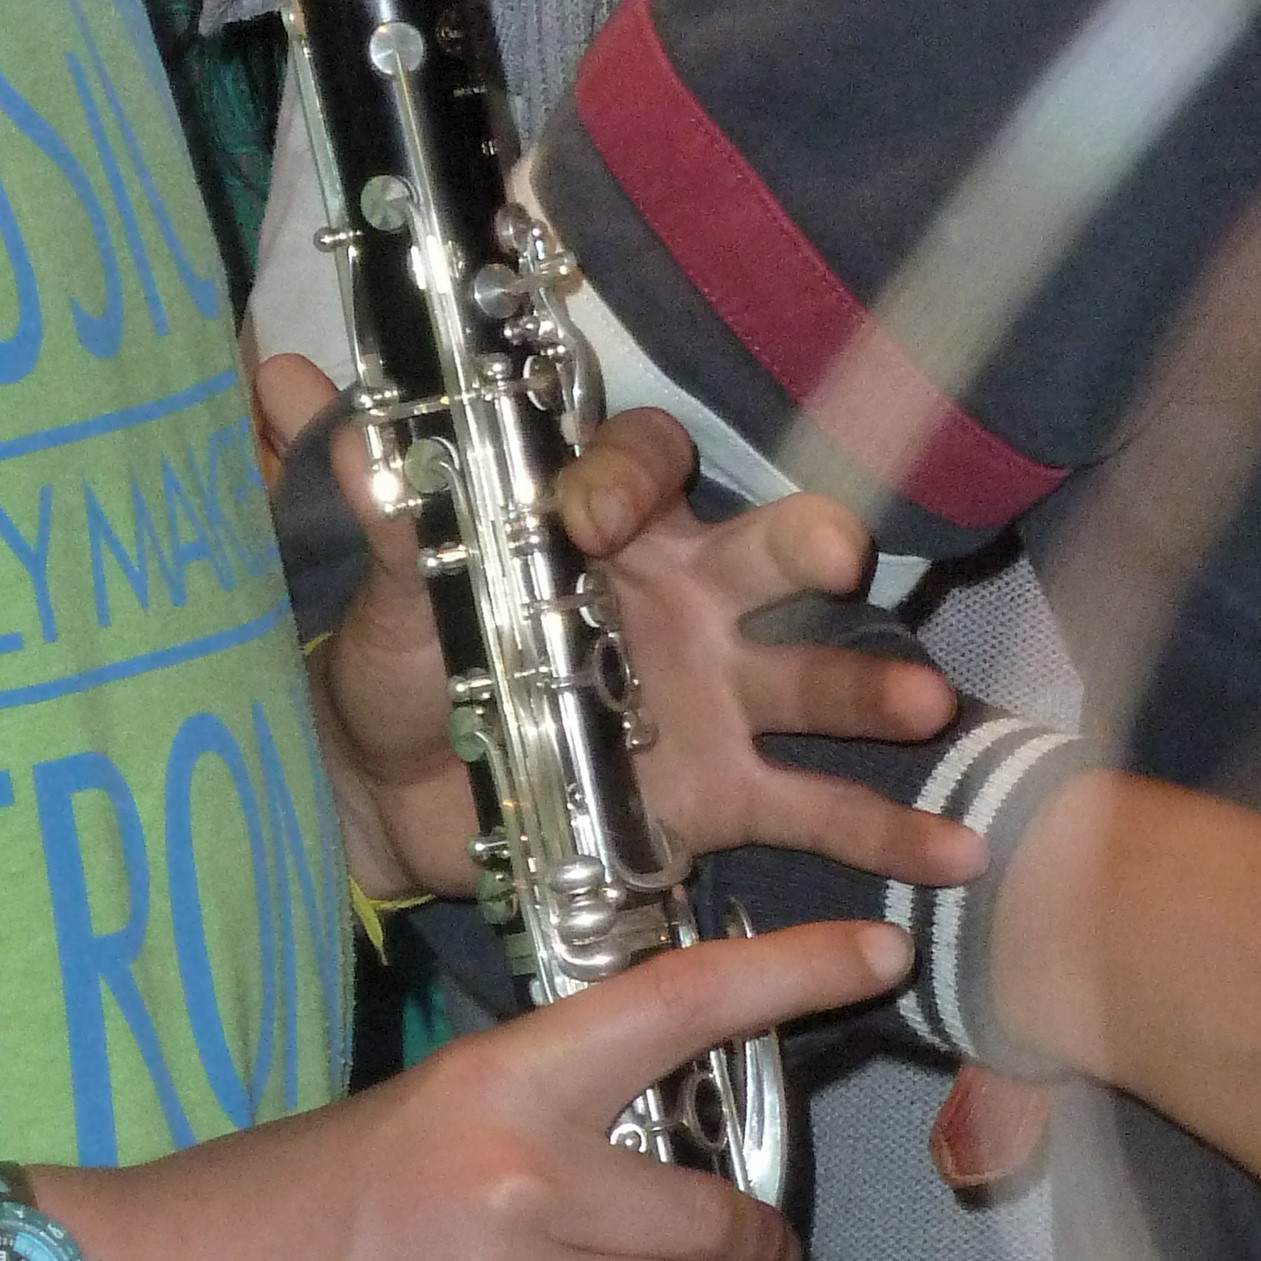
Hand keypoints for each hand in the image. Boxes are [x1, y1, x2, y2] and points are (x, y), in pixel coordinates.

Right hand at [0, 927, 915, 1260]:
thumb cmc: (258, 1211)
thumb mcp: (402, 1124)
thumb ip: (516, 1135)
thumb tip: (614, 1166)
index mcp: (496, 1077)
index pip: (676, 1004)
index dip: (792, 972)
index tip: (879, 953)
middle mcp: (523, 1173)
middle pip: (711, 1203)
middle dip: (766, 1244)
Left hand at [268, 353, 980, 901]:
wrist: (399, 798)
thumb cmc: (404, 663)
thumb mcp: (386, 591)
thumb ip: (380, 514)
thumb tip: (304, 400)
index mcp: (599, 523)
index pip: (641, 464)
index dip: (623, 480)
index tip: (587, 517)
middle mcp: (682, 594)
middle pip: (765, 545)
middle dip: (806, 541)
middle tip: (837, 552)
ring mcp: (717, 694)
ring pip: (812, 670)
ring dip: (871, 683)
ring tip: (922, 706)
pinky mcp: (725, 792)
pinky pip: (818, 806)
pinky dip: (889, 833)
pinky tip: (956, 860)